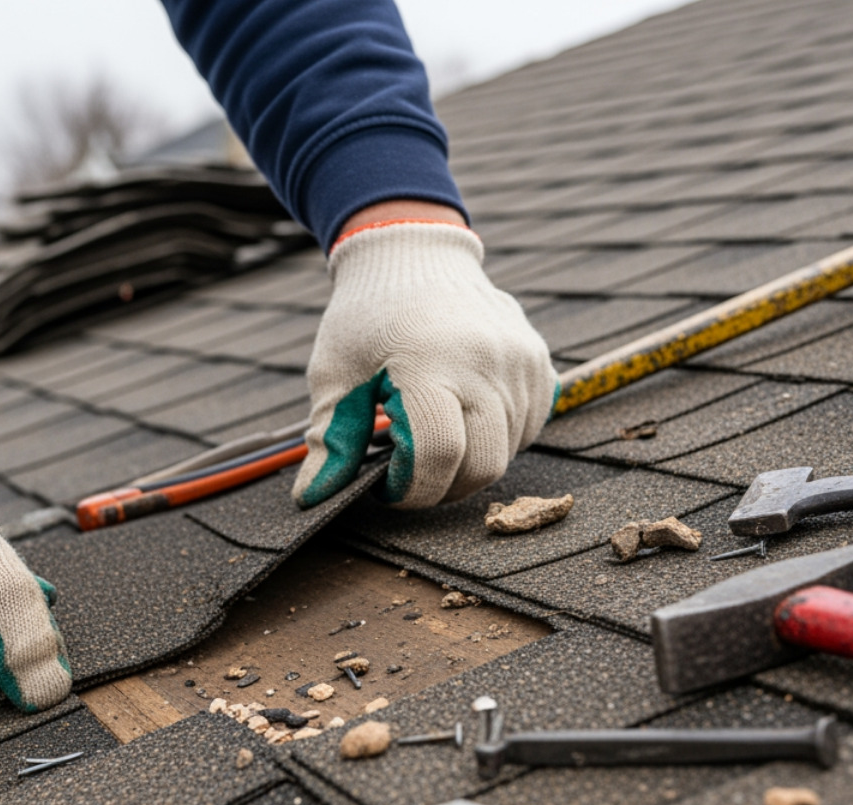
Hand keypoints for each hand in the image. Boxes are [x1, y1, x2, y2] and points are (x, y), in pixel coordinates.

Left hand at [293, 217, 557, 508]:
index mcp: (429, 363)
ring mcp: (521, 364)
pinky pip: (526, 431)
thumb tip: (313, 499)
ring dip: (467, 463)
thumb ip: (330, 440)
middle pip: (481, 468)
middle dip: (441, 487)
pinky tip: (461, 416)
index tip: (382, 484)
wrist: (415, 256)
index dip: (408, 489)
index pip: (437, 456)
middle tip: (408, 471)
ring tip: (430, 434)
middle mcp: (486, 364)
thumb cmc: (367, 317)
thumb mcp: (334, 375)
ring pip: (507, 455)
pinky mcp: (539, 366)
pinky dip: (495, 441)